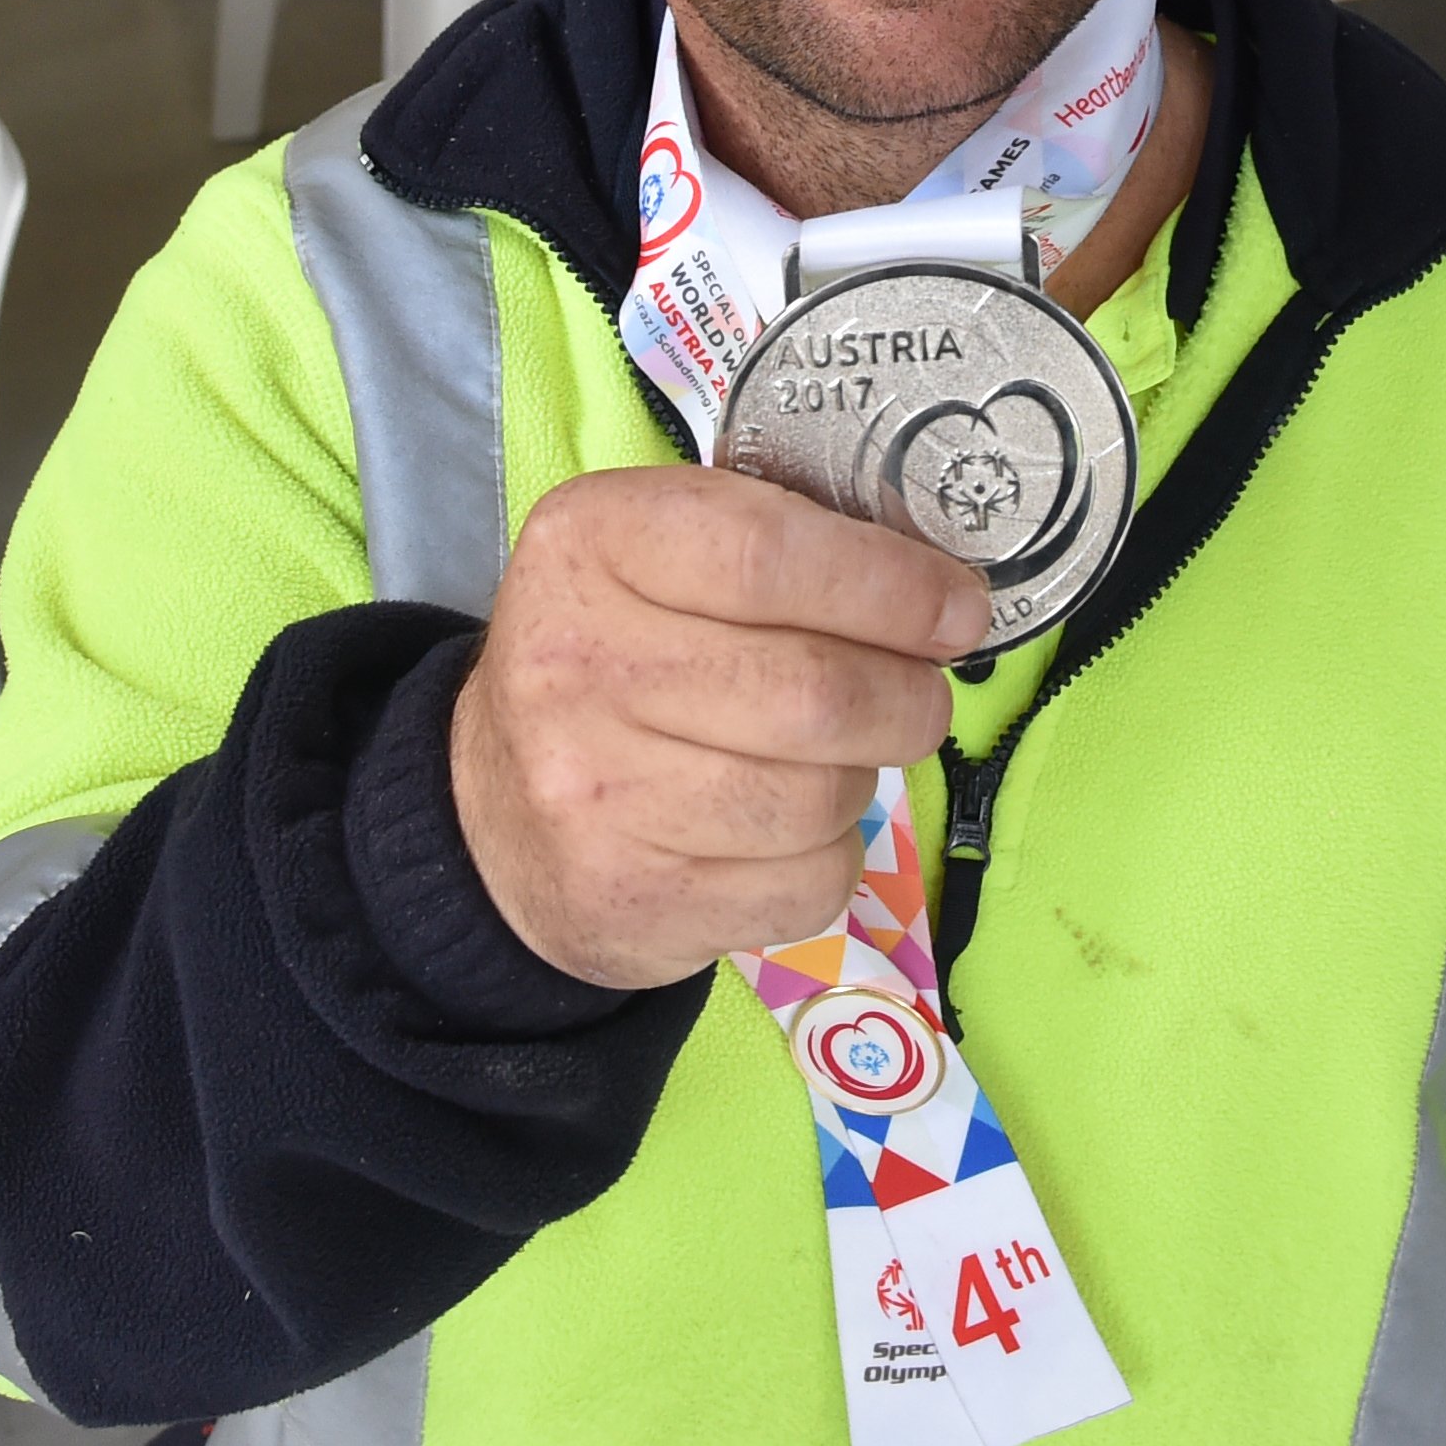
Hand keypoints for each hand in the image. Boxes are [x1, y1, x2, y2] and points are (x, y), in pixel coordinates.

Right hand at [451, 467, 985, 989]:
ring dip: (860, 780)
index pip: (770, 554)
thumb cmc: (611, 661)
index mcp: (591, 543)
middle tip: (919, 696)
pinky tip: (784, 833)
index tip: (958, 610)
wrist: (488, 816)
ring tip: (828, 761)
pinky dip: (829, 860)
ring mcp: (592, 794)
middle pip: (815, 691)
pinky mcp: (630, 901)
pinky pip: (806, 886)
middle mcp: (576, 663)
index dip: (892, 586)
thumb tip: (942, 596)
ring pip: (821, 797)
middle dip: (907, 698)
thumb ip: (782, 546)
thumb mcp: (654, 557)